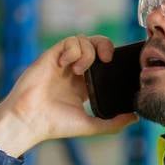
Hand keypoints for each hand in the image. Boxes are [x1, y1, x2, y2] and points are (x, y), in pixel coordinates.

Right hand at [0, 35, 137, 156]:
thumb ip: (113, 123)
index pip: (101, 62)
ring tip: (80, 71)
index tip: (116, 67)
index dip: (111, 58)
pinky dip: (73, 49)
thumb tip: (135, 118)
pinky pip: (68, 41)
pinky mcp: (51, 56)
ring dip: (87, 52)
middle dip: (104, 46)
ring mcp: (62, 62)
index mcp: (83, 84)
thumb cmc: (54, 125)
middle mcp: (73, 70)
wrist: (29, 121)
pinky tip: (67, 65)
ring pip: (82, 40)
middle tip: (107, 59)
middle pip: (94, 44)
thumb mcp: (90, 125)